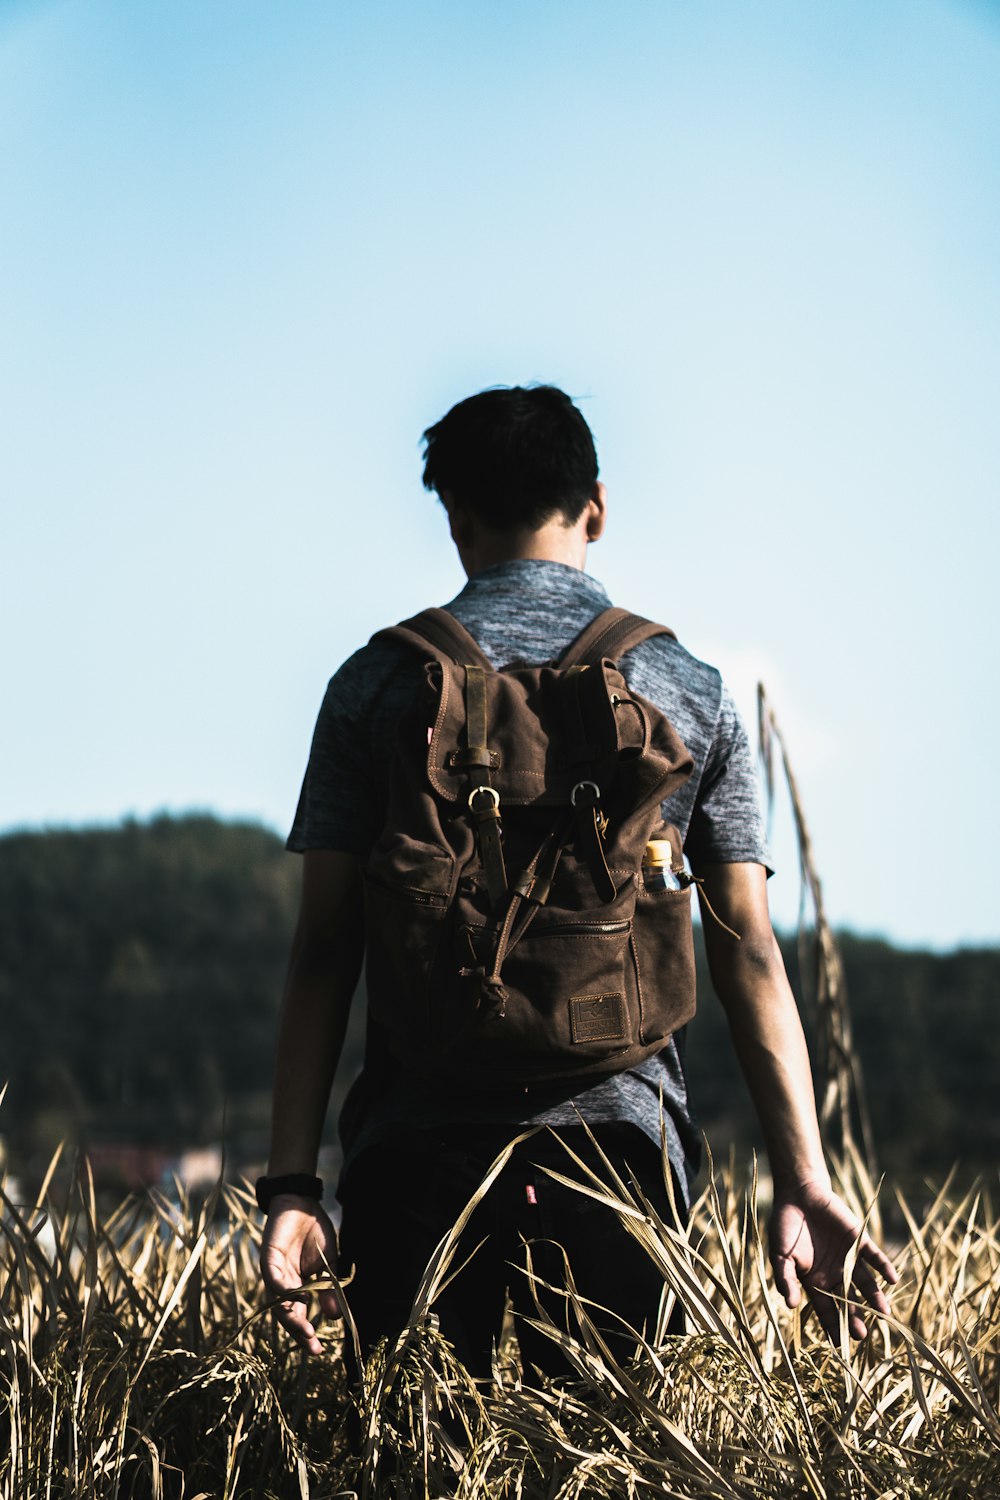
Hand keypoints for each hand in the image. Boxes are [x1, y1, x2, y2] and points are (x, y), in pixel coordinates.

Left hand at [260, 1196, 342, 1354]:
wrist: (303, 1202)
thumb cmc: (314, 1231)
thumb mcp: (329, 1264)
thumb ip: (330, 1289)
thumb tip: (335, 1318)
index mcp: (296, 1287)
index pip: (299, 1315)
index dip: (307, 1333)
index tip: (320, 1350)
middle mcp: (282, 1284)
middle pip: (287, 1315)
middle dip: (299, 1333)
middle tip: (313, 1348)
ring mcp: (274, 1273)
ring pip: (279, 1302)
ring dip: (291, 1318)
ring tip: (307, 1332)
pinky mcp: (268, 1259)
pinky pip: (275, 1280)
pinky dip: (285, 1291)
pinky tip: (300, 1298)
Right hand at [769, 1181, 898, 1341]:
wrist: (798, 1195)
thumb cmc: (785, 1228)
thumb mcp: (780, 1256)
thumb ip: (785, 1279)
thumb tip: (790, 1305)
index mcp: (815, 1282)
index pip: (826, 1310)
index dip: (833, 1326)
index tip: (840, 1344)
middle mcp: (835, 1276)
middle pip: (848, 1301)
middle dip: (855, 1318)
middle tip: (861, 1335)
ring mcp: (848, 1259)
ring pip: (866, 1284)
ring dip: (875, 1298)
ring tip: (885, 1313)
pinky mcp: (859, 1241)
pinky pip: (874, 1257)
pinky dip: (883, 1267)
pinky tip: (892, 1279)